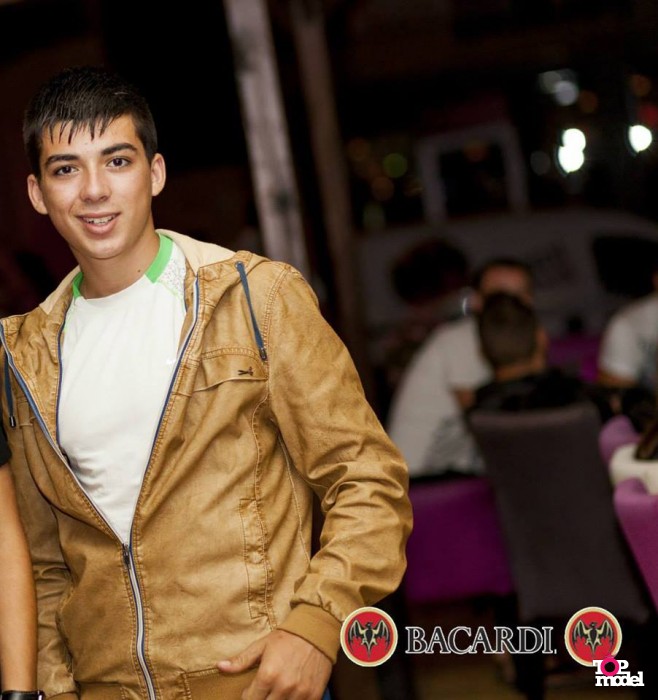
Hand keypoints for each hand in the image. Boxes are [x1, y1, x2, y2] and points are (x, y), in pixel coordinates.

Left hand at [217, 629, 331, 699]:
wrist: (316, 631)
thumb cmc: (287, 637)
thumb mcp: (262, 645)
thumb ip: (241, 660)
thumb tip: (220, 666)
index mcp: (267, 675)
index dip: (248, 696)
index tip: (251, 690)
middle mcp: (283, 687)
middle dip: (262, 699)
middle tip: (265, 690)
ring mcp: (299, 694)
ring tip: (277, 690)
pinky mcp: (313, 696)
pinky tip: (291, 693)